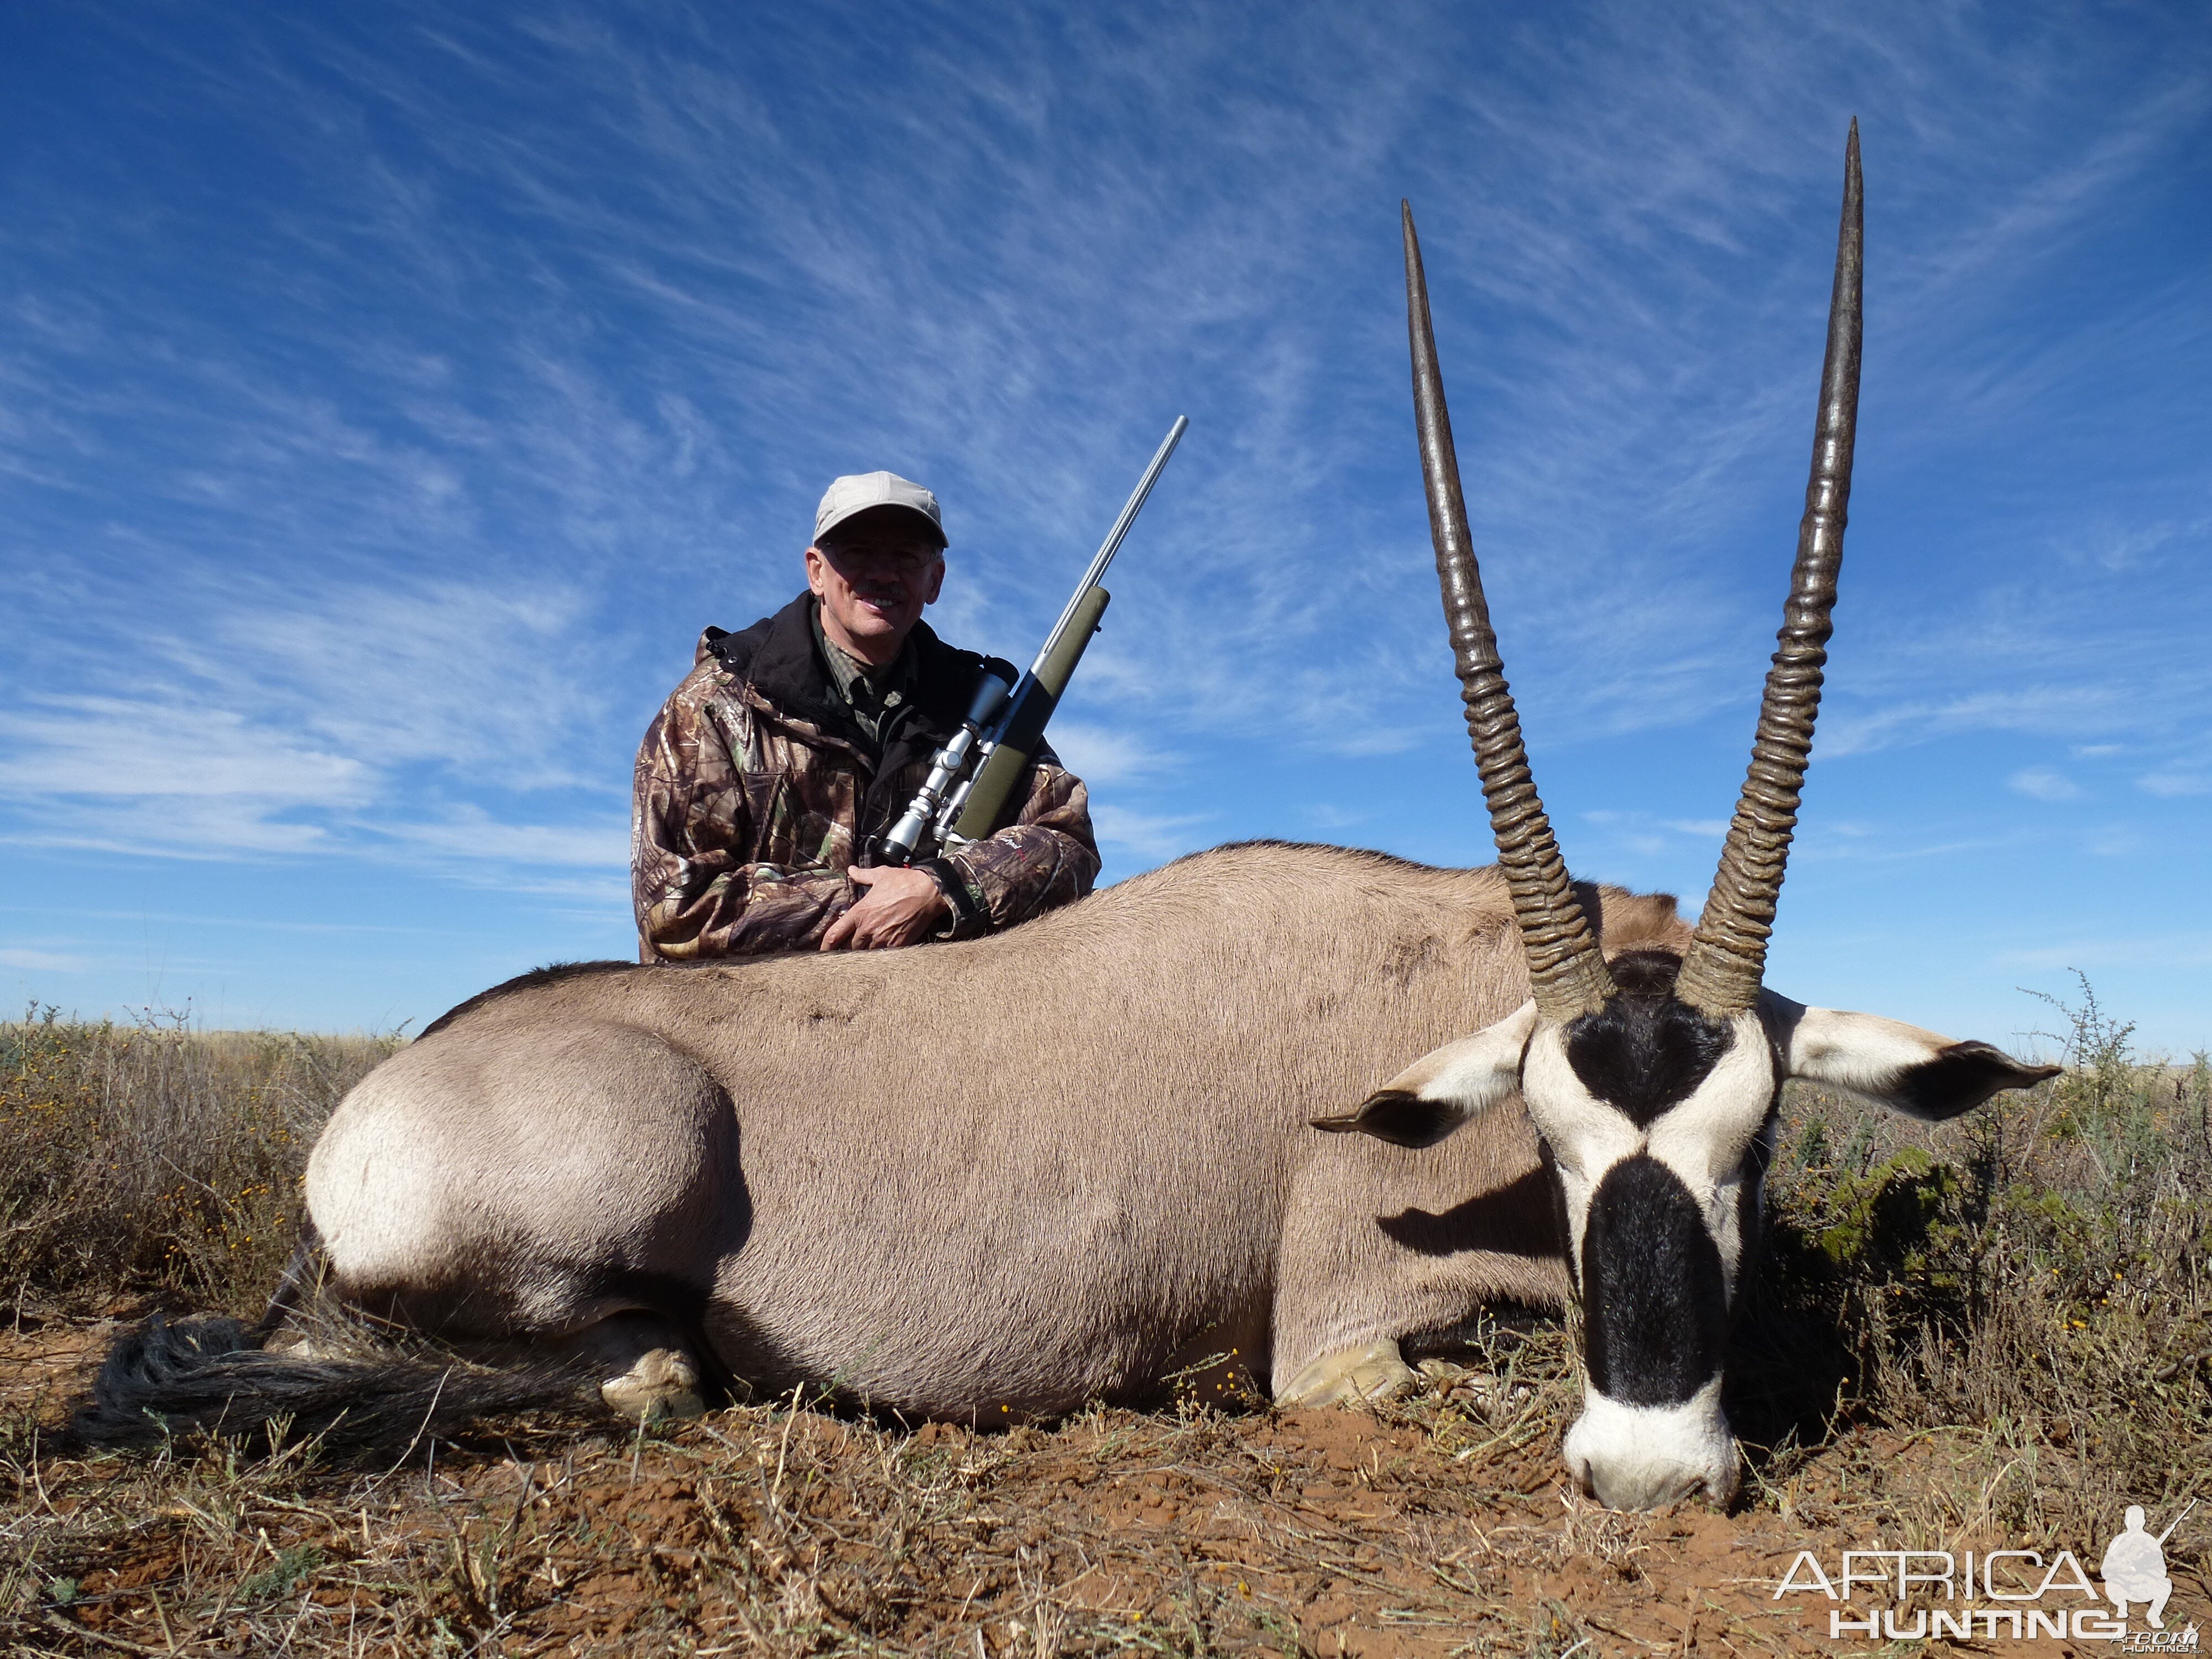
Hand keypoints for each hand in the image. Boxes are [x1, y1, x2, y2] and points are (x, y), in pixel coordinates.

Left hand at [820, 864, 951, 950]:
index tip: (823, 952)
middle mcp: (868, 927)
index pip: (835, 934)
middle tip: (853, 947)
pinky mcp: (897, 944)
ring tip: (869, 949)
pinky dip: (881, 955)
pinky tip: (883, 952)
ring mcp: (883, 938)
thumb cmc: (904, 882)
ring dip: (866, 952)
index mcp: (860, 912)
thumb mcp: (880, 875)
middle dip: (850, 948)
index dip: (826, 947)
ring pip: (866, 954)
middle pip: (850, 948)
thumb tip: (851, 870)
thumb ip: (862, 875)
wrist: (928, 892)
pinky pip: (883, 956)